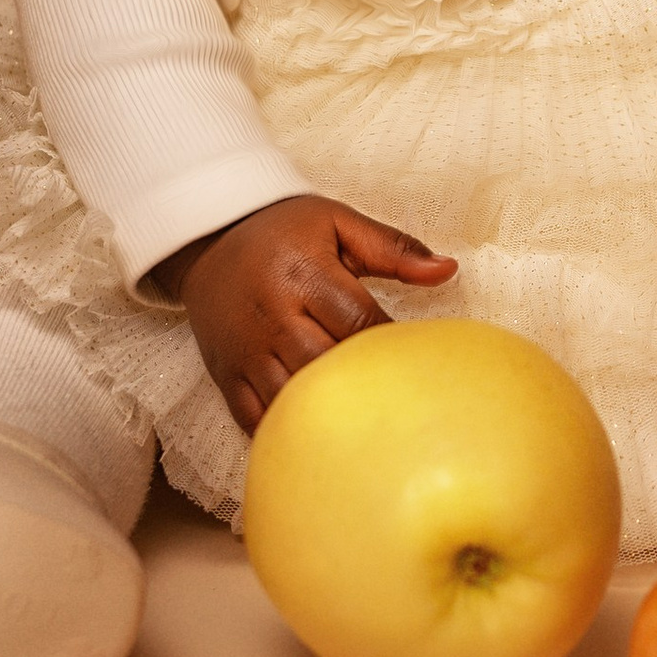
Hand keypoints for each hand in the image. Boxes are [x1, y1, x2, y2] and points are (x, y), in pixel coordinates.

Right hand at [160, 195, 456, 430]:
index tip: (414, 356)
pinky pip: (253, 417)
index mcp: (305, 274)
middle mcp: (273, 315)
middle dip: (363, 381)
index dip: (391, 343)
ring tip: (362, 418)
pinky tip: (314, 433)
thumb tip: (448, 270)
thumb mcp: (338, 223)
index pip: (359, 321)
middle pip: (327, 364)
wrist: (208, 235)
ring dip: (327, 411)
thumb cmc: (282, 230)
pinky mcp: (226, 374)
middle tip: (395, 395)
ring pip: (291, 397)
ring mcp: (246, 350)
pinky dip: (283, 429)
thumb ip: (394, 249)